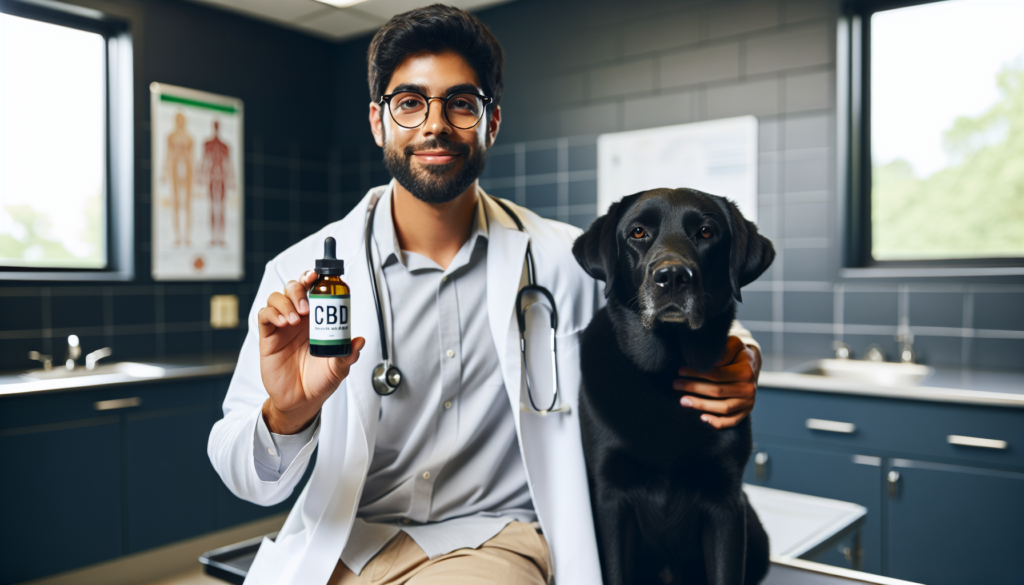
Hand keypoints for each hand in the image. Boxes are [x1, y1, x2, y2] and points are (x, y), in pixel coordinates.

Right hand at [258, 270, 364, 433]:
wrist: (301, 402)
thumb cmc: (320, 381)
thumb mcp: (339, 368)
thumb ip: (348, 355)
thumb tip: (360, 341)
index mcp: (316, 321)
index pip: (313, 291)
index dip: (313, 279)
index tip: (318, 275)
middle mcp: (299, 319)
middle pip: (293, 288)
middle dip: (299, 288)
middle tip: (308, 307)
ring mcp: (282, 326)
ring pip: (277, 297)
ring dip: (286, 301)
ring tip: (295, 319)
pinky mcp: (268, 337)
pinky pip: (264, 315)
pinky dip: (273, 313)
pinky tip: (283, 322)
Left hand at [672, 336, 760, 429]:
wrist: (751, 366)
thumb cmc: (737, 354)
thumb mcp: (734, 344)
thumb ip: (725, 350)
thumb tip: (714, 360)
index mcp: (746, 371)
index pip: (717, 374)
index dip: (697, 373)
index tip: (680, 371)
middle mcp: (748, 389)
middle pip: (718, 391)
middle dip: (694, 388)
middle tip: (675, 385)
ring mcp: (748, 402)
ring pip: (723, 408)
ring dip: (701, 405)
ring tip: (683, 401)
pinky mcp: (745, 412)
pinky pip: (731, 421)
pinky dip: (718, 423)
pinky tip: (702, 419)